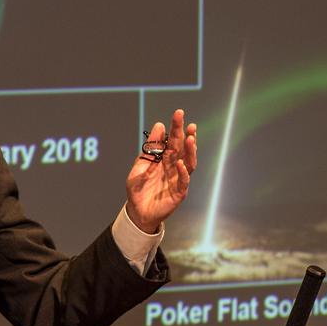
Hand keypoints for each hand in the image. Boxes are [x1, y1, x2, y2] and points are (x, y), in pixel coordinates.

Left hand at [125, 109, 197, 233]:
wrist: (136, 211)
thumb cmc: (139, 189)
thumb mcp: (140, 165)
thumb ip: (150, 148)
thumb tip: (159, 125)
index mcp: (164, 159)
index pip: (173, 140)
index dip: (177, 127)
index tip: (179, 114)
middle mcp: (174, 167)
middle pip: (182, 149)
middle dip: (186, 135)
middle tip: (189, 124)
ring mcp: (178, 179)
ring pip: (188, 163)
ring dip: (190, 151)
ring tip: (190, 139)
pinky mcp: (179, 193)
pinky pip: (184, 182)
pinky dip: (183, 172)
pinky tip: (180, 163)